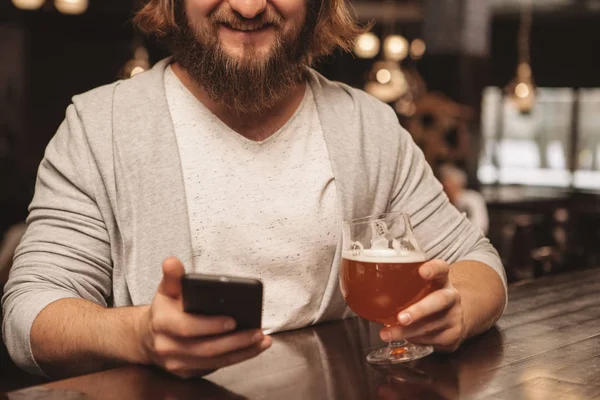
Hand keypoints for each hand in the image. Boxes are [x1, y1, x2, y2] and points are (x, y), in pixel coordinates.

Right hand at [138, 257, 271, 378]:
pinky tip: (252, 349)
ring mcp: (176, 364)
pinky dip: (236, 359)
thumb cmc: (165, 309)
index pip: (187, 327)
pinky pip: (214, 367)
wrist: (148, 337)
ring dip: (241, 352)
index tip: (233, 320)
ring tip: (262, 341)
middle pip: (206, 349)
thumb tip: (172, 261)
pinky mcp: (186, 373)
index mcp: (162, 323)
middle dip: (235, 342)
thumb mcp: (166, 290)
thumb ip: (172, 276)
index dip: (211, 326)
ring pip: (213, 362)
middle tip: (257, 332)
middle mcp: (167, 347)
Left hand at [379, 259, 465, 351]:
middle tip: (401, 317)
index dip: (434, 269)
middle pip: (440, 301)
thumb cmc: (427, 297)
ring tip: (388, 334)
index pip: (442, 268)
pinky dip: (414, 340)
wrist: (453, 317)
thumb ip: (401, 284)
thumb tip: (362, 286)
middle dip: (419, 310)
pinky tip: (403, 338)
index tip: (422, 271)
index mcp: (441, 280)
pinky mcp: (453, 335)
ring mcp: (454, 316)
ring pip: (431, 325)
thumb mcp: (420, 287)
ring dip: (407, 332)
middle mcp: (451, 296)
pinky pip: (431, 340)